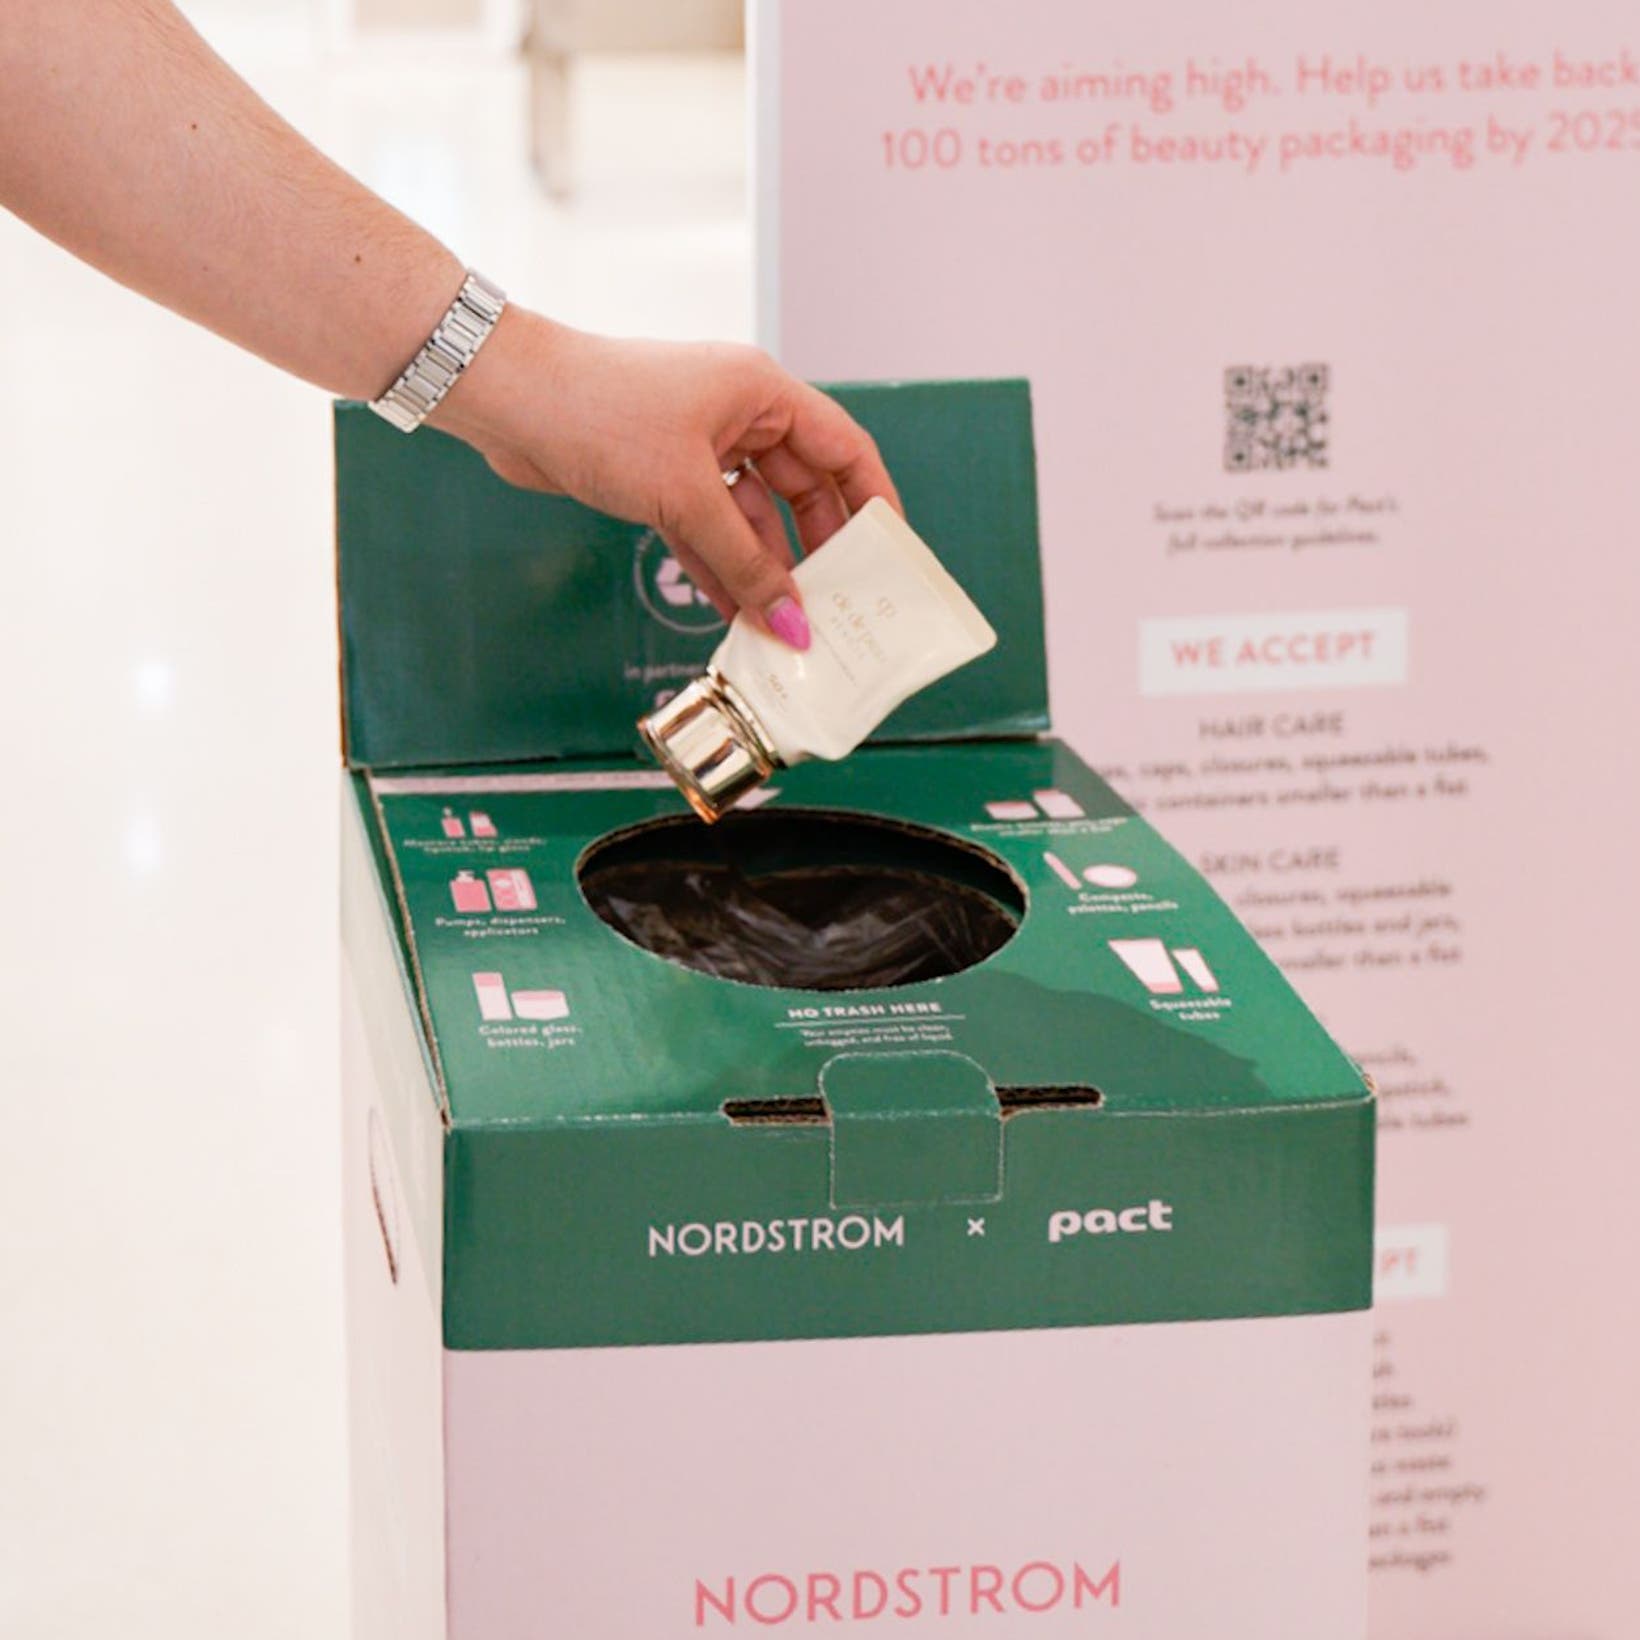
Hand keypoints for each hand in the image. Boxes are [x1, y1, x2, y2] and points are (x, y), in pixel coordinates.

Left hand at [432, 309, 900, 648]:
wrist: (508, 401)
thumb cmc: (599, 414)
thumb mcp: (685, 496)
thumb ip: (745, 564)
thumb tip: (792, 624)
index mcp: (762, 393)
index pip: (844, 449)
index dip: (873, 502)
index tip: (891, 555)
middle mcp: (738, 415)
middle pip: (802, 490)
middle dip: (819, 551)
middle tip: (840, 605)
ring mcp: (700, 448)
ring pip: (753, 519)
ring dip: (767, 572)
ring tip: (789, 628)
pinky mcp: (662, 478)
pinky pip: (710, 531)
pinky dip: (724, 571)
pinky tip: (740, 616)